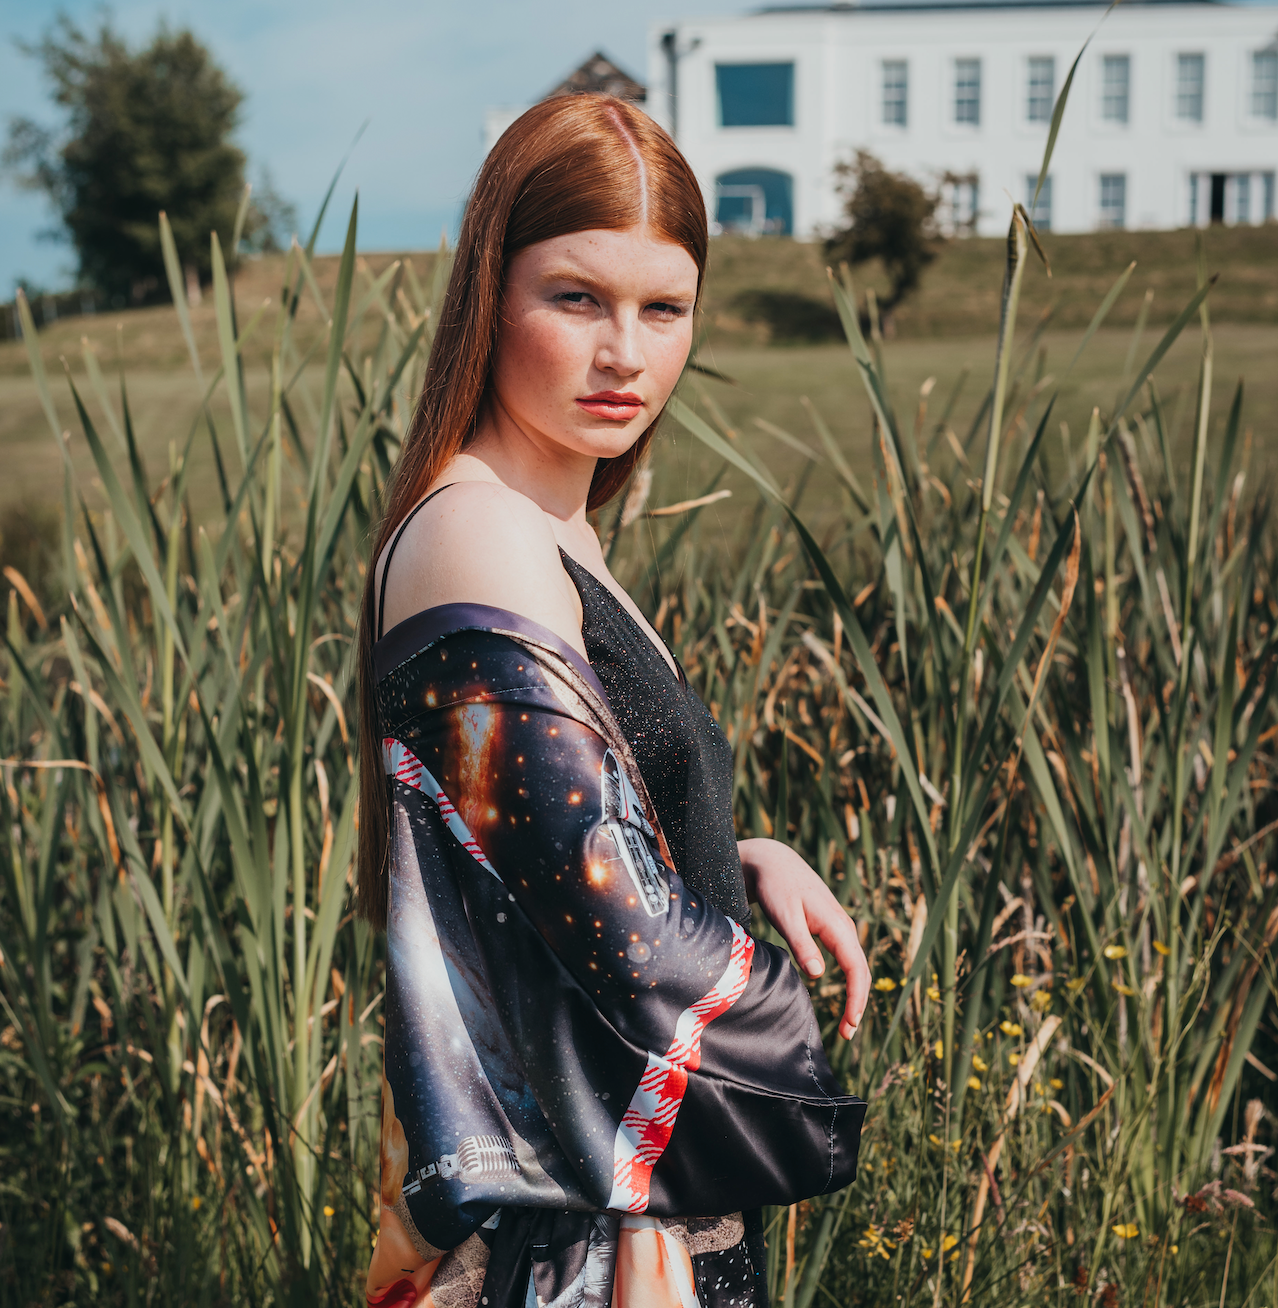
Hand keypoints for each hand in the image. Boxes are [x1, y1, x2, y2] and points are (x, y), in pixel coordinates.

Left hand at [738, 838, 870, 1039]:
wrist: (772, 860)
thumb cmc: (775, 887)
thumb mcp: (784, 915)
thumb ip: (801, 943)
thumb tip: (818, 975)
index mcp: (837, 925)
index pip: (857, 969)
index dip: (857, 999)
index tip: (850, 1025)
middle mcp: (844, 927)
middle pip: (861, 971)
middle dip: (858, 1003)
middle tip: (847, 1034)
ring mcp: (839, 927)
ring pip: (855, 965)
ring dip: (855, 994)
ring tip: (847, 1023)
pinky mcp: (830, 928)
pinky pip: (847, 958)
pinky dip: (849, 980)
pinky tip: (842, 994)